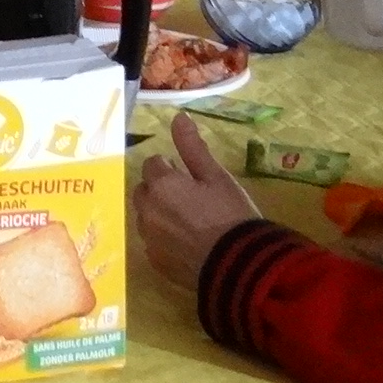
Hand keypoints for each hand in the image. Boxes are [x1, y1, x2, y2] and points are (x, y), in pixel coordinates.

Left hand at [133, 114, 261, 290]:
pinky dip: (164, 238)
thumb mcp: (217, 177)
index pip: (153, 164)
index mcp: (161, 184)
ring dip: (159, 213)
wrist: (238, 266)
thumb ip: (193, 148)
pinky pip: (152, 241)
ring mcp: (149, 238)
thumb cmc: (231, 215)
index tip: (190, 178)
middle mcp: (147, 209)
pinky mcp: (155, 261)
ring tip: (189, 221)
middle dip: (159, 189)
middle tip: (189, 197)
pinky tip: (187, 243)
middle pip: (144, 190)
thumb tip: (178, 117)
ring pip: (145, 216)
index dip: (171, 168)